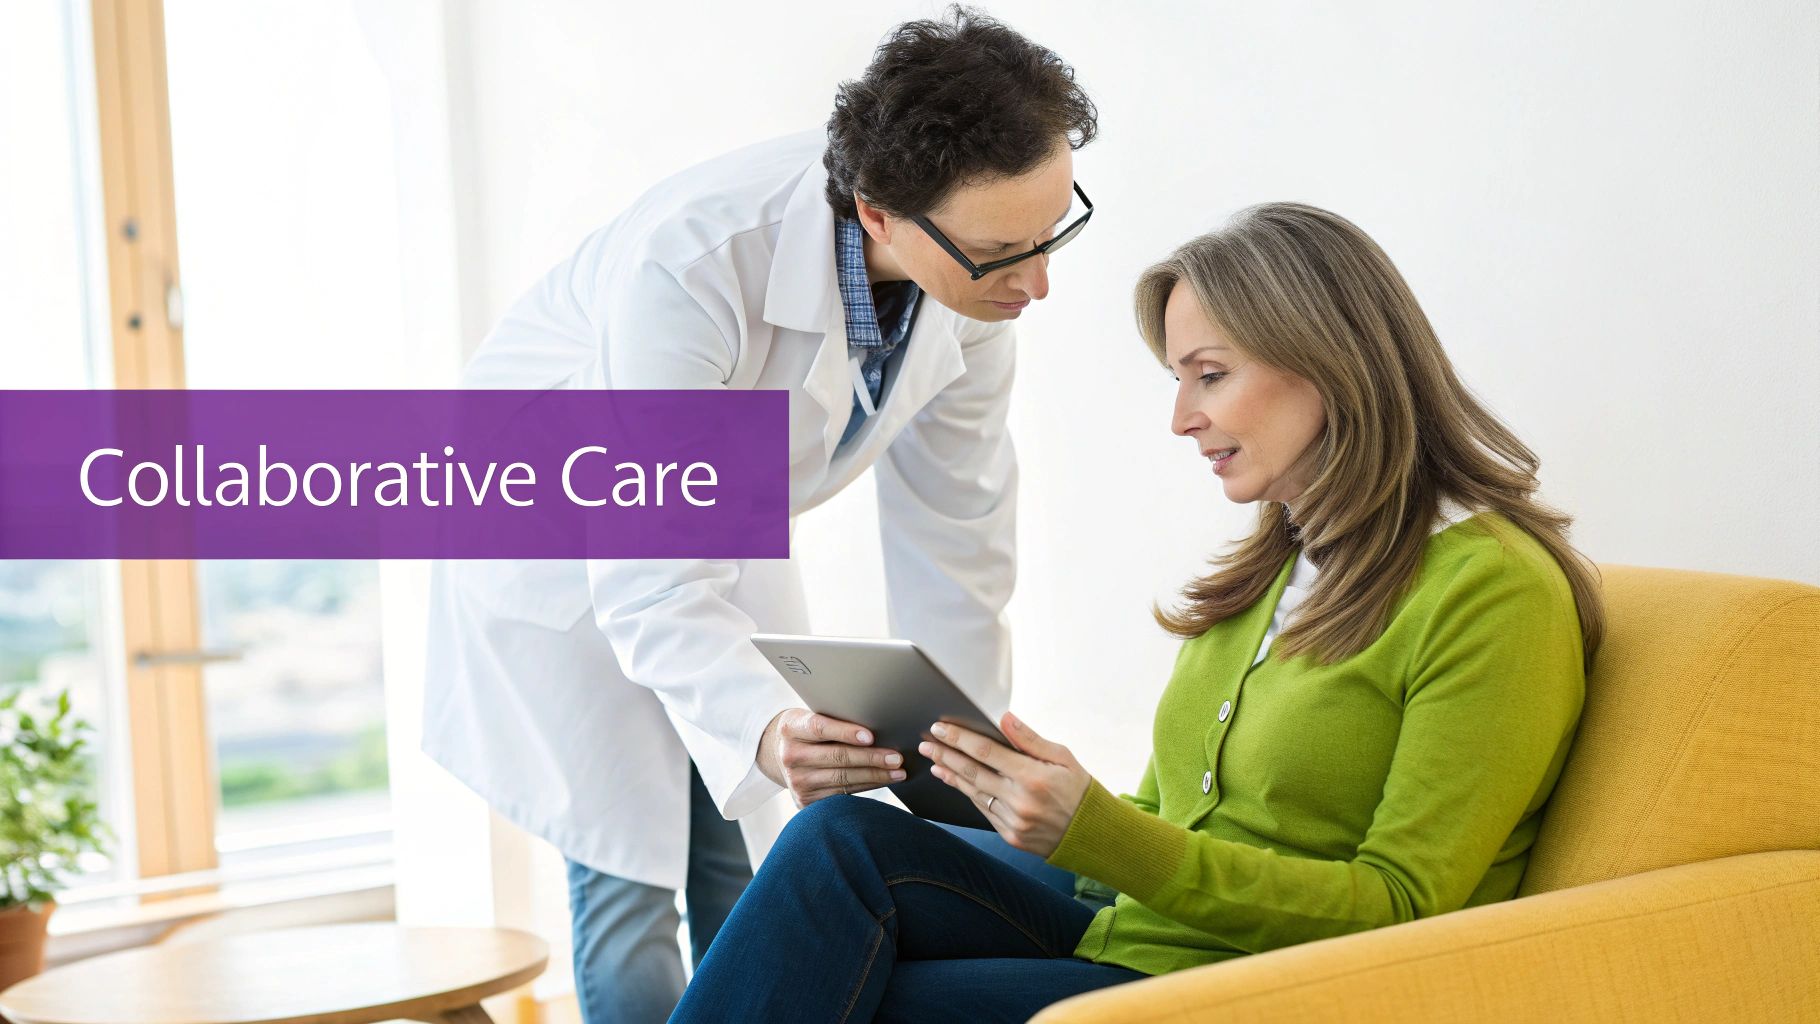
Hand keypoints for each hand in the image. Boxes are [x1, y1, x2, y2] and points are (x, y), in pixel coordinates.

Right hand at [755, 708, 905, 807]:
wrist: (781, 754)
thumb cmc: (808, 730)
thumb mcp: (811, 716)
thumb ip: (834, 719)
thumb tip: (878, 723)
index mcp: (791, 728)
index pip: (820, 728)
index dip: (845, 732)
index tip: (870, 736)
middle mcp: (791, 756)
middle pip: (836, 757)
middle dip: (870, 758)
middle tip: (896, 757)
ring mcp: (797, 781)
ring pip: (843, 778)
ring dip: (875, 776)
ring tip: (898, 771)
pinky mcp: (805, 800)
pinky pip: (843, 794)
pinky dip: (866, 786)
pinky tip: (883, 781)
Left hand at [919, 712, 1090, 857]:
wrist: (1092, 834)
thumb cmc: (1078, 789)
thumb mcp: (1062, 758)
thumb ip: (1030, 739)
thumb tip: (1004, 718)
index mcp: (1033, 777)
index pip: (986, 752)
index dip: (959, 738)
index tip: (940, 728)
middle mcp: (1020, 801)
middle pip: (972, 773)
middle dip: (946, 755)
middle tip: (926, 744)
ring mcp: (1014, 821)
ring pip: (974, 794)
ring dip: (951, 776)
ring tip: (936, 762)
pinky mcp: (1010, 836)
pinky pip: (983, 811)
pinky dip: (969, 794)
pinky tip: (957, 782)